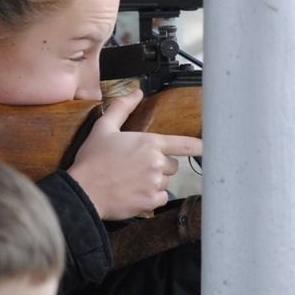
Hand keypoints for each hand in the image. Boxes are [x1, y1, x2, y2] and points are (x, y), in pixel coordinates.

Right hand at [67, 88, 202, 219]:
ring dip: (154, 181)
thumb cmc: (92, 161)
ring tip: (131, 180)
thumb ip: (122, 108)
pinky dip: (151, 196)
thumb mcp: (103, 128)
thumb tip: (136, 92)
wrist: (83, 191)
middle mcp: (156, 163)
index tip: (211, 147)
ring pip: (166, 182)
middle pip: (171, 165)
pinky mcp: (151, 201)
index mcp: (149, 143)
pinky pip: (161, 198)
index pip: (184, 144)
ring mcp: (155, 184)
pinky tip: (134, 192)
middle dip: (159, 166)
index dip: (200, 146)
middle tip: (136, 166)